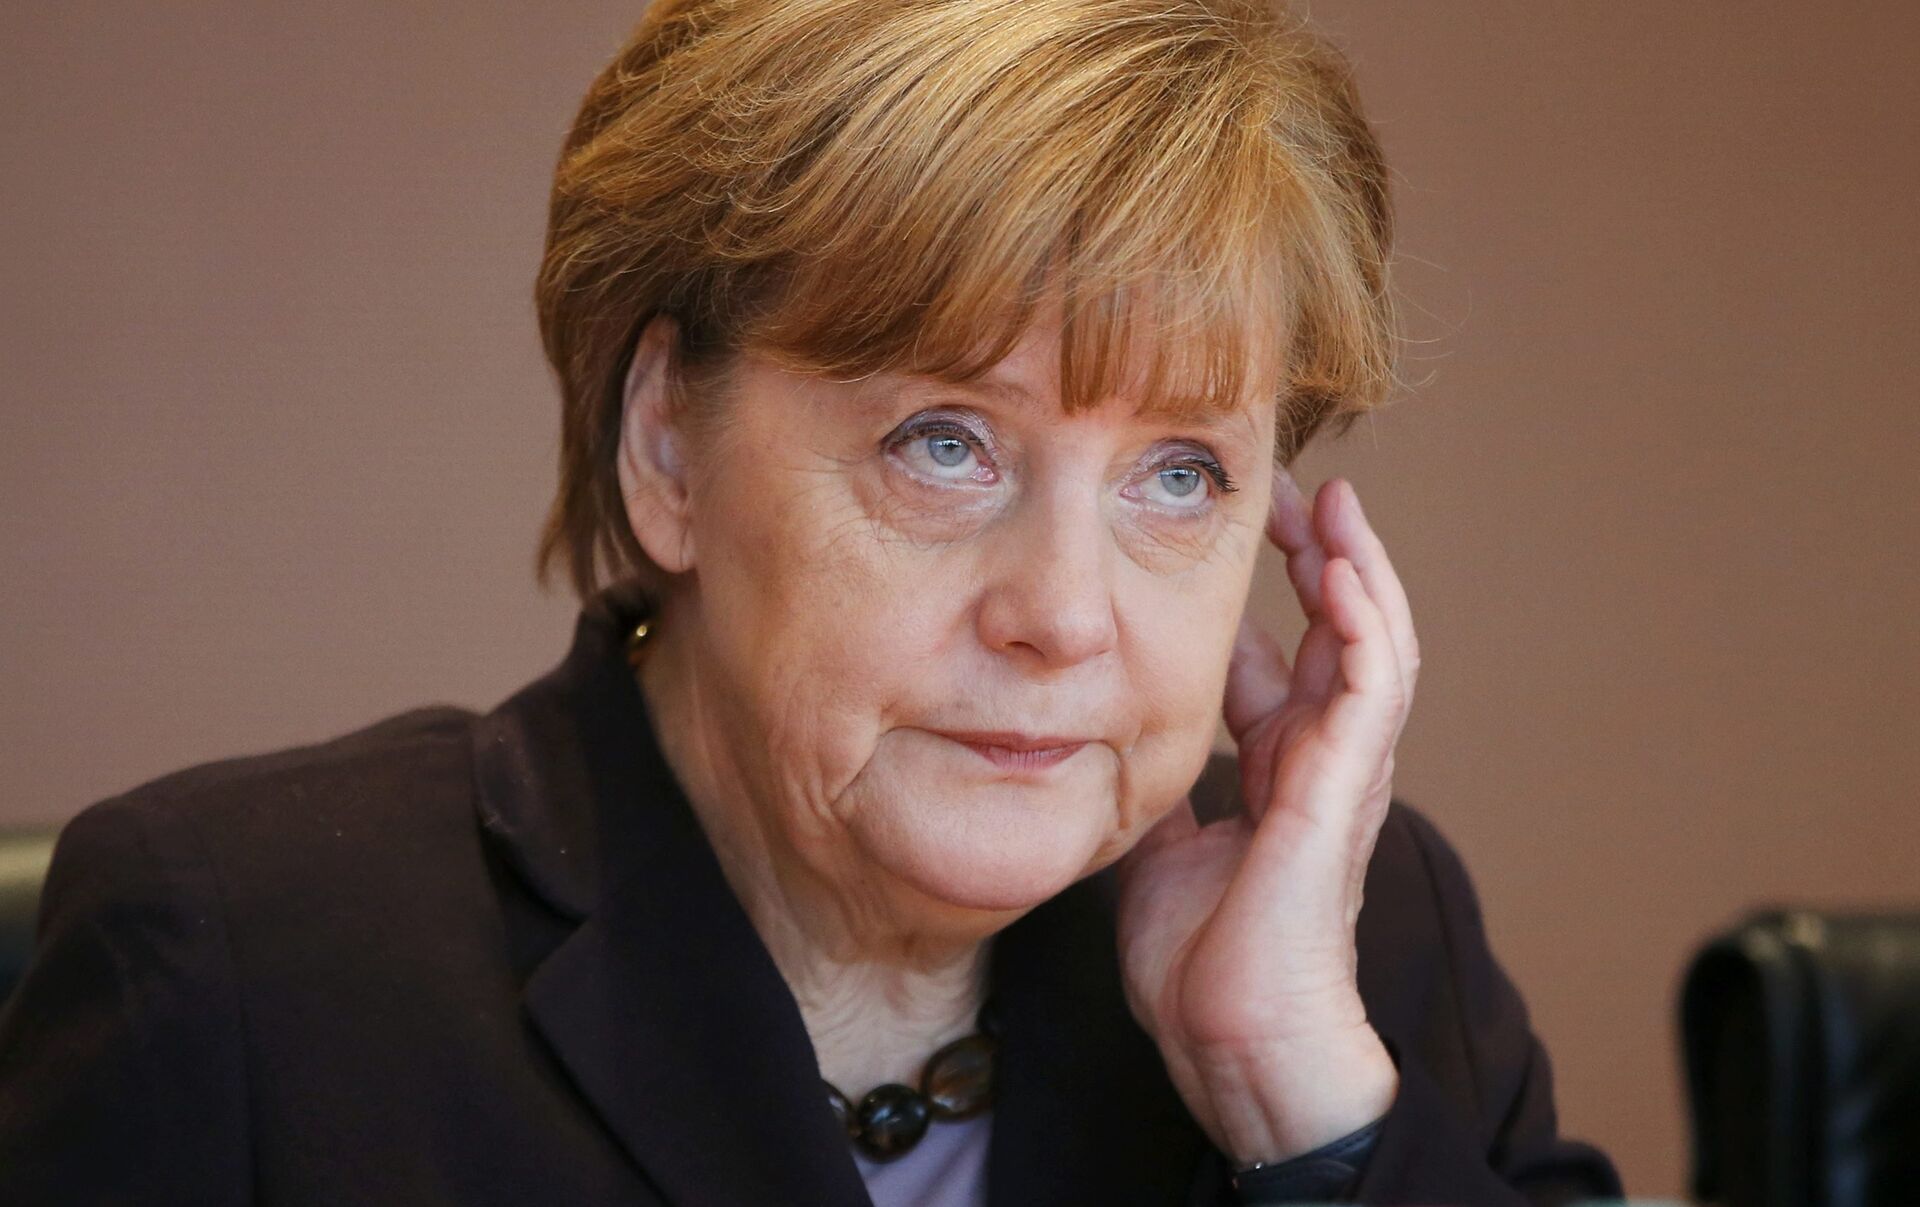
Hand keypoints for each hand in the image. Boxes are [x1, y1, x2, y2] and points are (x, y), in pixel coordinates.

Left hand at [1113, 471, 1419, 1165]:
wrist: (1231, 1036)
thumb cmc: (1202, 960)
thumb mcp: (1159, 842)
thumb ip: (1158, 786)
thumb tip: (1112, 737)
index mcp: (1277, 772)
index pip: (1287, 660)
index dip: (1269, 596)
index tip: (1239, 533)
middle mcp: (1317, 761)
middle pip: (1336, 634)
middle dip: (1316, 557)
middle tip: (1289, 490)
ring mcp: (1340, 772)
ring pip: (1372, 645)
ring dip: (1355, 568)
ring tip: (1334, 502)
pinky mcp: (1343, 789)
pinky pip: (1373, 689)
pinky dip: (1366, 623)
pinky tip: (1344, 569)